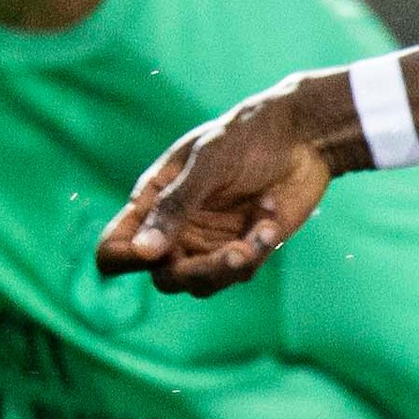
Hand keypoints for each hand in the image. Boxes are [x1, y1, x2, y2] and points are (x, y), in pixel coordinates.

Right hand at [99, 81, 341, 295]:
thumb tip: (143, 251)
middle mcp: (175, 228)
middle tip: (237, 253)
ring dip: (234, 265)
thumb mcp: (208, 162)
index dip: (124, 260)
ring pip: (202, 284)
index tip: (152, 253)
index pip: (114, 249)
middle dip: (200, 271)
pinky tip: (271, 218)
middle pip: (164, 277)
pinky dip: (258, 250)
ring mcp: (208, 243)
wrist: (304, 135)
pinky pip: (240, 273)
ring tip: (265, 230)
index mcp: (151, 202)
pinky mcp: (243, 250)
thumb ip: (176, 204)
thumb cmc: (248, 136)